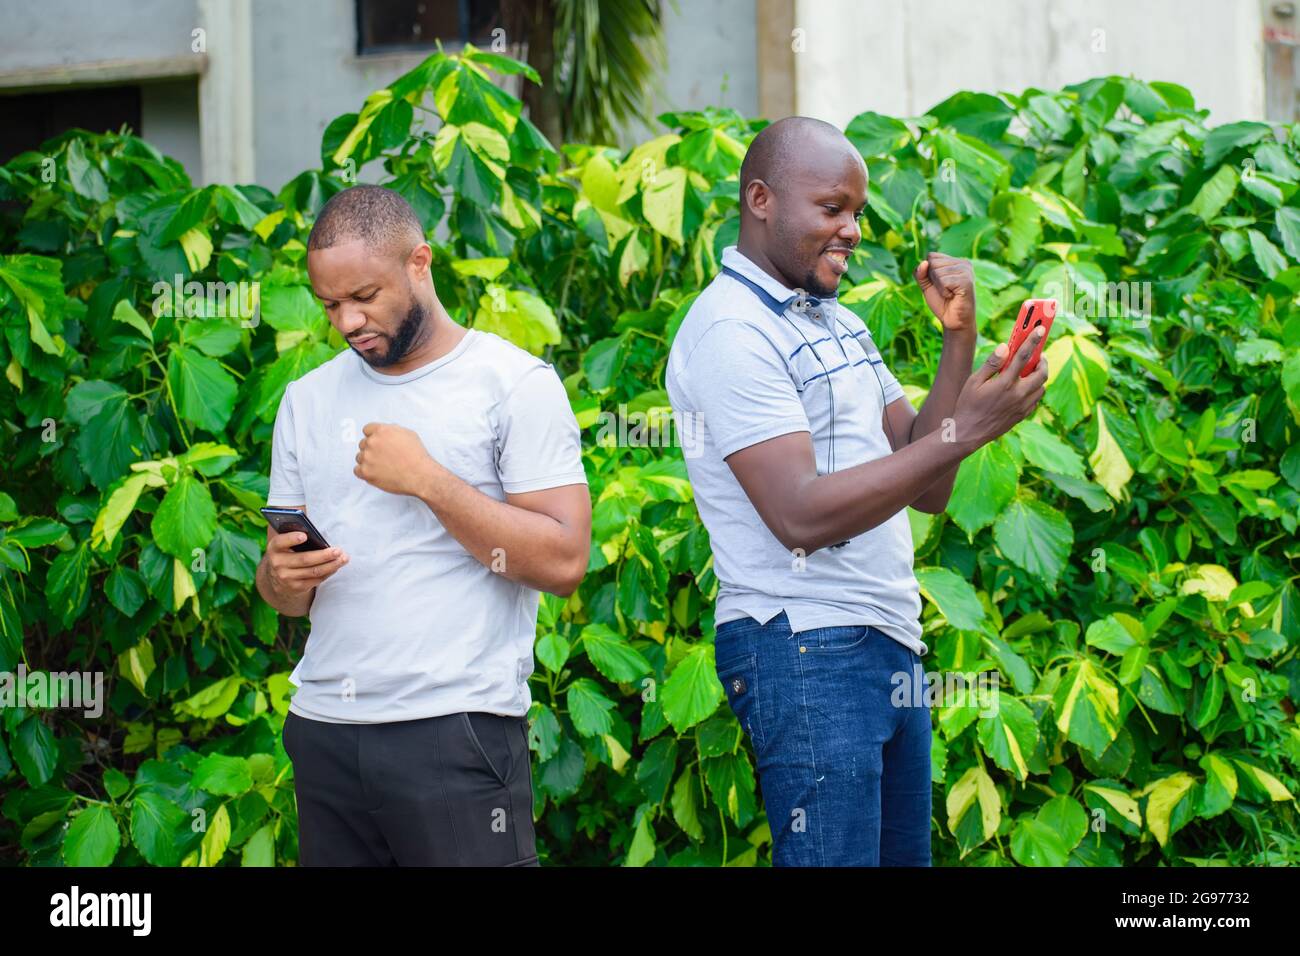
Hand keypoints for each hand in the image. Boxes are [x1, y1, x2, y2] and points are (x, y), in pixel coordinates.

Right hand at [264, 528, 347, 596]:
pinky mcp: (296, 587)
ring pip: (314, 571)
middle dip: (324, 555)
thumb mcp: (285, 544)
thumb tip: (316, 533)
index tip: (305, 535)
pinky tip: (336, 566)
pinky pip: (316, 580)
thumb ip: (295, 536)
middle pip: (304, 559)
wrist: (276, 578)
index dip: (291, 539)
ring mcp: (287, 577)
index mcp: (274, 548)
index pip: (280, 542)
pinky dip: (328, 572)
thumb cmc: (287, 553)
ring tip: (343, 558)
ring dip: (331, 565)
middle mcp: (278, 564)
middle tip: (338, 550)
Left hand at [354, 422, 435, 496]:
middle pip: (363, 444)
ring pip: (359, 457)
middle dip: (371, 449)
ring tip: (382, 466)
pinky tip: (375, 472)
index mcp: (382, 431)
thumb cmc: (417, 456)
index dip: (373, 436)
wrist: (420, 475)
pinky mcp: (366, 472)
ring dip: (367, 461)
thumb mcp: (408, 434)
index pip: (367, 430)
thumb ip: (393, 430)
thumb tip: (387, 431)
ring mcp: (367, 457)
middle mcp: (372, 442)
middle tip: (383, 457)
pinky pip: (357, 470)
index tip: (377, 443)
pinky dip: (364, 472)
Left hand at [914, 252, 975, 333]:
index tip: (939, 285)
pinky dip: (944, 292)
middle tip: (946, 291)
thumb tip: (923, 263)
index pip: (931, 256)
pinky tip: (953, 296)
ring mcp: (966, 270)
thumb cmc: (942, 303)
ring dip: (939, 287)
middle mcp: (963, 262)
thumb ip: (921, 274)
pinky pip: (943, 281)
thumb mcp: (927, 286)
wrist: (953, 321)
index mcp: (955, 261)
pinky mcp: (967, 280)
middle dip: (933, 280)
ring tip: (950, 294)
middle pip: (933, 263)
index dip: (928, 273)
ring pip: (937, 272)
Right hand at [951, 328, 1048, 448]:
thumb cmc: (967, 405)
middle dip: (1043, 361)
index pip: (1023, 356)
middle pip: (1041, 373)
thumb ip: (991, 363)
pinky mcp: (1022, 415)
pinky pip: (1036, 400)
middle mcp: (1017, 395)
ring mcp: (1022, 407)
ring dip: (1040, 376)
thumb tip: (1005, 346)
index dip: (1033, 340)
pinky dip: (1035, 390)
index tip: (1040, 330)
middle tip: (1038, 356)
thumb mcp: (974, 382)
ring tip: (1031, 371)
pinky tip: (1025, 388)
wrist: (968, 434)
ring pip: (1042, 387)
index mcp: (1004, 383)